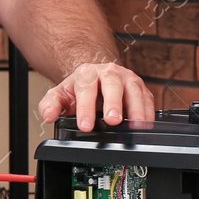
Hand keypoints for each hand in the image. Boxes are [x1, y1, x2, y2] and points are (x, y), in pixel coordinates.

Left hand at [38, 62, 155, 130]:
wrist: (95, 77)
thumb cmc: (79, 88)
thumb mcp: (60, 95)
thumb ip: (51, 105)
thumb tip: (49, 116)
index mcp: (88, 73)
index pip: (86, 88)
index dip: (86, 108)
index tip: (85, 125)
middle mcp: (109, 73)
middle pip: (113, 84)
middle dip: (114, 103)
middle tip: (113, 121)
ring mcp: (127, 79)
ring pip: (134, 90)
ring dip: (136, 108)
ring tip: (136, 126)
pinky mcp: (141, 88)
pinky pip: (147, 99)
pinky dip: (148, 112)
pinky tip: (146, 125)